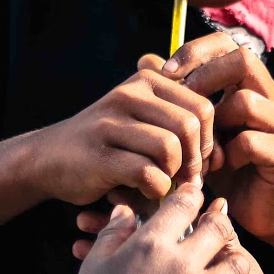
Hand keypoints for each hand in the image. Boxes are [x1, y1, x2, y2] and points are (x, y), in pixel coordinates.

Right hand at [27, 67, 215, 205]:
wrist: (48, 158)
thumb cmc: (107, 143)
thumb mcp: (141, 118)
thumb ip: (180, 119)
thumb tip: (225, 145)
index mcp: (147, 80)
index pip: (203, 105)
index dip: (210, 139)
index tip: (200, 161)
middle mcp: (129, 94)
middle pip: (191, 125)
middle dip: (196, 159)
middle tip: (188, 179)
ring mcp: (111, 123)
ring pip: (170, 149)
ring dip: (174, 175)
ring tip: (165, 184)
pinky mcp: (99, 156)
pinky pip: (147, 174)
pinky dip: (154, 191)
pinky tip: (145, 192)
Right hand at [75, 207, 273, 273]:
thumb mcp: (94, 266)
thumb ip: (112, 234)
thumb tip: (124, 211)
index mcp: (152, 244)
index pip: (181, 206)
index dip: (192, 194)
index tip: (196, 192)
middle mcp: (181, 264)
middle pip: (218, 229)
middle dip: (221, 221)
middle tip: (220, 221)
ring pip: (238, 265)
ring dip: (238, 261)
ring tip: (235, 262)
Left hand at [154, 35, 273, 238]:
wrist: (253, 212)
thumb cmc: (222, 167)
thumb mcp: (194, 128)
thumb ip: (174, 94)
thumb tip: (145, 59)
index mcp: (251, 85)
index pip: (229, 44)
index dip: (197, 51)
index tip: (167, 72)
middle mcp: (272, 98)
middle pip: (244, 60)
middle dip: (206, 79)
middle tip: (181, 104)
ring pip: (246, 101)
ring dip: (215, 126)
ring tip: (202, 150)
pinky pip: (250, 141)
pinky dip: (229, 155)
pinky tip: (222, 168)